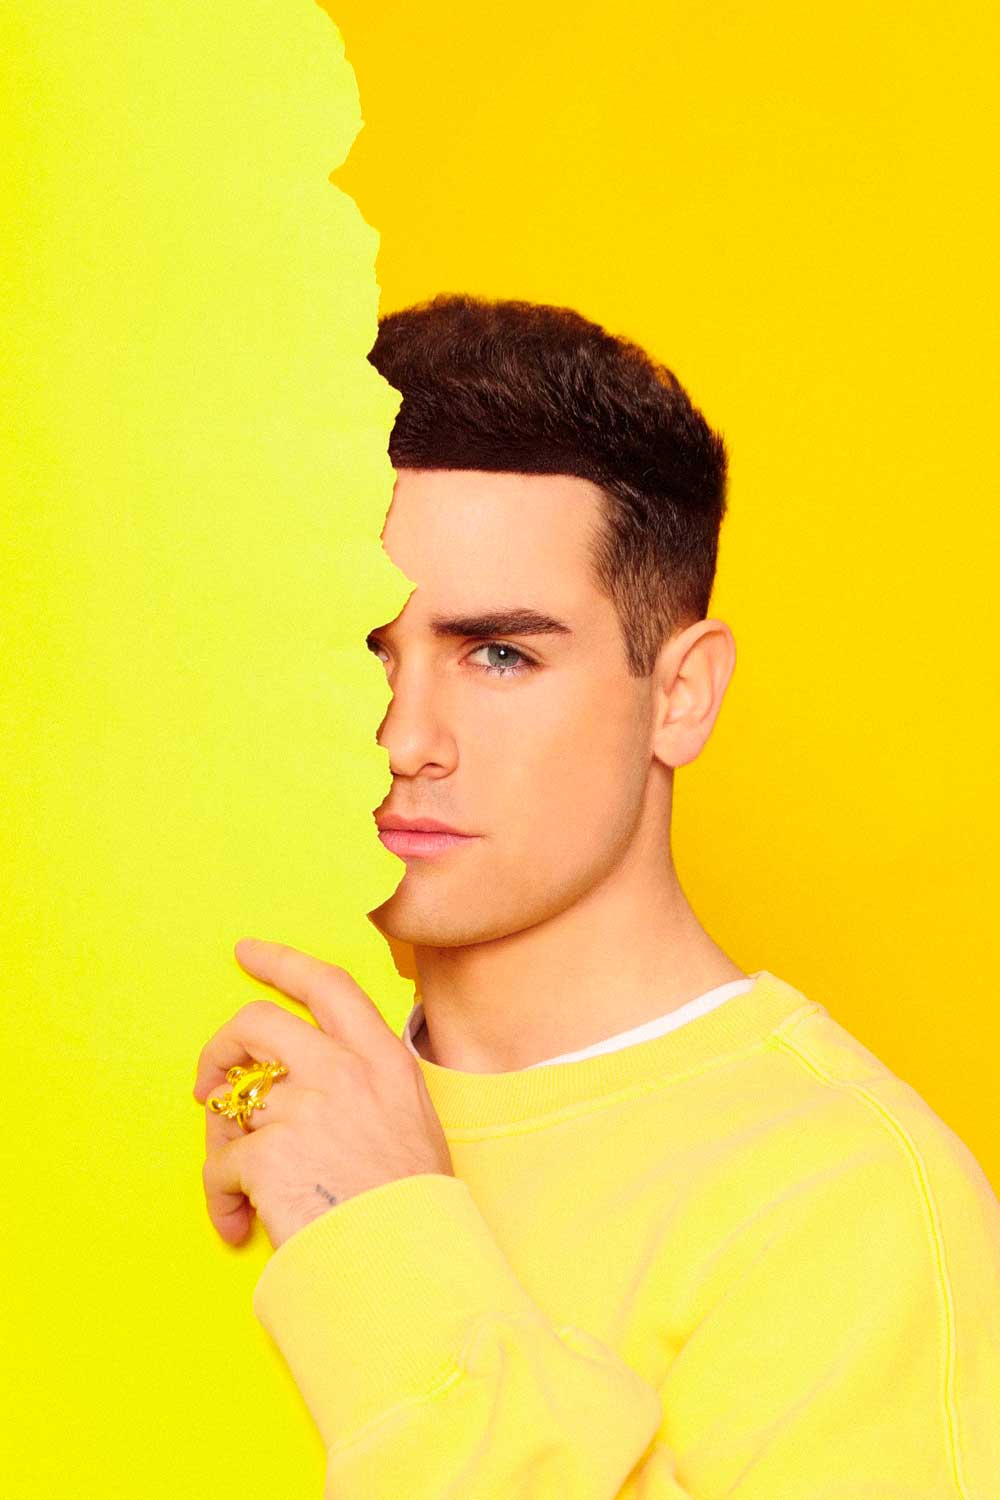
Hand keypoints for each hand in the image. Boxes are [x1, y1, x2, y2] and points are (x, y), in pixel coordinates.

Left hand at [193, 939, 453, 1249]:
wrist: (413, 1265)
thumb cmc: (414, 1205)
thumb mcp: (411, 1120)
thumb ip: (365, 1084)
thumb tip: (299, 1083)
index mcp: (383, 1059)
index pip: (328, 985)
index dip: (282, 962)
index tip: (248, 952)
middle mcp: (344, 1071)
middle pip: (259, 1022)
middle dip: (222, 1047)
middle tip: (208, 1081)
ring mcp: (305, 1108)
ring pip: (234, 1105)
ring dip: (227, 1148)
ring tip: (241, 1193)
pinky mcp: (270, 1153)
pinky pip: (222, 1163)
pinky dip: (222, 1196)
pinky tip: (240, 1223)